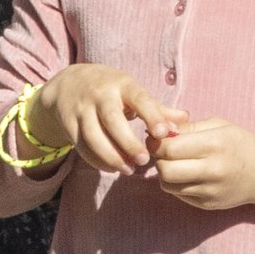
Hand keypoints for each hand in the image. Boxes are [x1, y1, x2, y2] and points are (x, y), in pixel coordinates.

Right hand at [35, 63, 160, 174]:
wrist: (69, 84)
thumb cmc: (111, 91)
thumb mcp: (133, 92)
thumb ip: (158, 108)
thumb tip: (185, 119)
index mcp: (122, 84)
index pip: (139, 99)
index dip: (152, 116)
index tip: (164, 134)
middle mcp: (100, 94)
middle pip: (112, 120)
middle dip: (128, 143)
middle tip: (145, 161)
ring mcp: (81, 108)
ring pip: (93, 136)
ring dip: (111, 157)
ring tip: (129, 169)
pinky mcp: (69, 123)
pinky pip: (82, 146)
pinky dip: (97, 160)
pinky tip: (112, 167)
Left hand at [147, 116, 254, 219]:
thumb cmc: (239, 143)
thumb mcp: (217, 125)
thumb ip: (187, 127)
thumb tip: (158, 129)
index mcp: (214, 145)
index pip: (169, 147)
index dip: (157, 141)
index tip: (158, 136)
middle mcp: (212, 170)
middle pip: (165, 169)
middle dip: (158, 158)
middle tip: (164, 151)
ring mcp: (210, 191)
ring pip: (167, 184)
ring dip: (165, 172)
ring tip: (175, 162)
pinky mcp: (207, 204)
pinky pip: (178, 194)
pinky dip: (176, 184)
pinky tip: (187, 174)